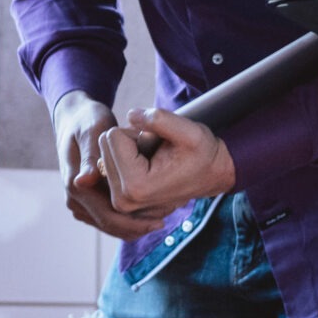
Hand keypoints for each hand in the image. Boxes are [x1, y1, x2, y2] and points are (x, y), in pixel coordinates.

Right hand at [52, 92, 165, 237]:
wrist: (74, 119)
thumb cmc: (87, 120)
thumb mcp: (92, 130)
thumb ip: (90, 156)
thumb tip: (83, 181)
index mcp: (75, 184)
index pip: (107, 215)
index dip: (135, 222)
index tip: (160, 220)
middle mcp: (74, 199)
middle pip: (110, 225)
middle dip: (138, 226)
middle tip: (164, 222)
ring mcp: (78, 203)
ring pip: (110, 225)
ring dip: (134, 225)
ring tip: (160, 218)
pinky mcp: (86, 203)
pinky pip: (108, 219)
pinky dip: (127, 220)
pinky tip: (147, 213)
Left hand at [98, 107, 236, 217]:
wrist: (211, 175)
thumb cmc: (202, 153)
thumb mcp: (189, 132)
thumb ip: (159, 120)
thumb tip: (130, 114)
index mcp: (135, 186)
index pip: (113, 136)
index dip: (139, 133)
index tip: (160, 147)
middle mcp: (122, 200)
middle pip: (105, 144)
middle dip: (131, 141)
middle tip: (158, 153)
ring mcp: (119, 202)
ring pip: (106, 151)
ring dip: (129, 150)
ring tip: (155, 161)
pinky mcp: (119, 200)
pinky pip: (109, 161)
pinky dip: (126, 159)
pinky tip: (148, 169)